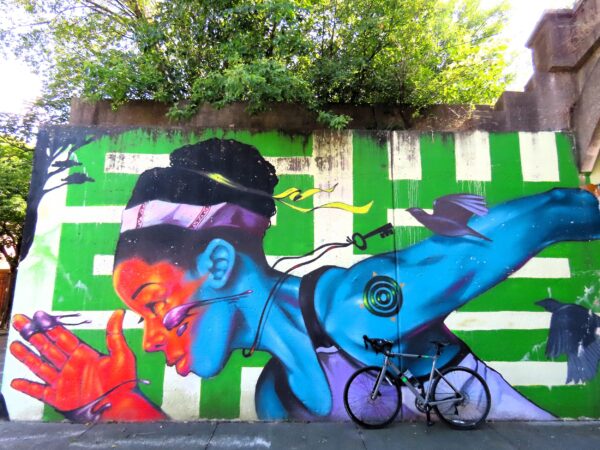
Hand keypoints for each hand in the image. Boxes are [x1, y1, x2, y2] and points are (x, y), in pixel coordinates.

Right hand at [10, 309, 164, 420]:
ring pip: (41, 366)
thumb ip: (115, 334)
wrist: (122, 405)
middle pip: (48, 347)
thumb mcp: (121, 354)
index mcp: (83, 353)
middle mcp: (70, 365)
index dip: (51, 326)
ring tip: (15, 345)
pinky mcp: (59, 397)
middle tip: (20, 321)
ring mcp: (64, 381)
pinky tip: (16, 381)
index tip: (39, 315)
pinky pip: (39, 391)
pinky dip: (27, 387)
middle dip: (33, 334)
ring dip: (27, 356)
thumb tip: (119, 312)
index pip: (63, 336)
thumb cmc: (124, 381)